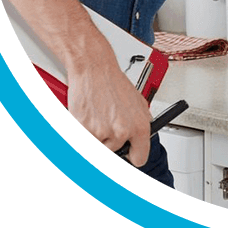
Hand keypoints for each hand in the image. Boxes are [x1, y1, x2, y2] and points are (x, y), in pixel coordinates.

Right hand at [67, 48, 152, 166]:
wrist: (94, 69)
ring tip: (98, 117)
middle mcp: (123, 132)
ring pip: (99, 147)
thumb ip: (141, 122)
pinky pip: (86, 139)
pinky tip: (89, 116)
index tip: (128, 153)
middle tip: (107, 124)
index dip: (132, 155)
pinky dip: (84, 131)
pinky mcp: (85, 130)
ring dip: (97, 136)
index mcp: (140, 126)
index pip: (140, 158)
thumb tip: (142, 138)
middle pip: (115, 153)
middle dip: (110, 142)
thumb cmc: (113, 82)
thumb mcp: (137, 101)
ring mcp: (103, 132)